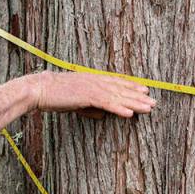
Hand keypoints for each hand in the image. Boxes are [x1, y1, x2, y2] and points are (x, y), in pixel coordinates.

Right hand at [31, 71, 154, 117]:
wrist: (40, 89)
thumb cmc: (55, 95)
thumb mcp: (75, 100)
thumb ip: (90, 106)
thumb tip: (102, 114)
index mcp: (93, 79)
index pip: (117, 82)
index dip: (132, 86)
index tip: (144, 89)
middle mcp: (95, 81)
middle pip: (122, 89)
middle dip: (139, 96)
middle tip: (154, 101)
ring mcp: (92, 88)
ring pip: (118, 96)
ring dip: (134, 103)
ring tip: (148, 108)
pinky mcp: (87, 96)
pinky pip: (107, 104)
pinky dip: (119, 108)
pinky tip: (129, 114)